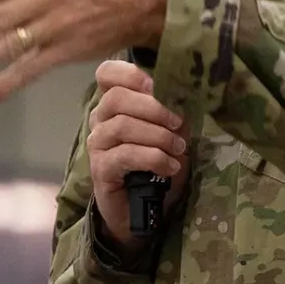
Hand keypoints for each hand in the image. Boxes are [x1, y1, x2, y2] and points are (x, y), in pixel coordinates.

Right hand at [86, 60, 190, 250]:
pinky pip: (125, 154)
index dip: (129, 73)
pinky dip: (153, 157)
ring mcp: (97, 145)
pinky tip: (171, 167)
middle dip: (154, 108)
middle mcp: (100, 120)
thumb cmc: (157, 165)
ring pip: (121, 125)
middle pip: (116, 98)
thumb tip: (187, 95)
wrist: (143, 210)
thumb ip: (174, 113)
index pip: (106, 74)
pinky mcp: (100, 169)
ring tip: (180, 150)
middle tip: (180, 123)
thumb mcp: (172, 134)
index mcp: (115, 104)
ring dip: (158, 135)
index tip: (155, 84)